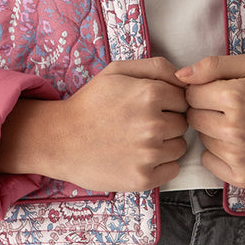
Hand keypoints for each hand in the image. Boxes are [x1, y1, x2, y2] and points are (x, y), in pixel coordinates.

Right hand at [48, 57, 189, 193]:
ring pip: (180, 147)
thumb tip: (185, 77)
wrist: (60, 140)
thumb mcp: (117, 71)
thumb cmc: (90, 104)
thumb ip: (156, 67)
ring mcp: (149, 154)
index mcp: (150, 94)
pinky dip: (161, 165)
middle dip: (167, 122)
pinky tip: (140, 158)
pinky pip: (172, 169)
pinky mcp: (144, 178)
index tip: (150, 107)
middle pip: (183, 123)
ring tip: (139, 141)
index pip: (183, 99)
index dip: (169, 102)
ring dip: (166, 144)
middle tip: (141, 124)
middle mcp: (153, 124)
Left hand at [175, 54, 244, 187]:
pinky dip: (219, 154)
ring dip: (213, 132)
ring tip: (240, 127)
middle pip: (193, 118)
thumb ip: (213, 66)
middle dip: (207, 111)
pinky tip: (240, 145)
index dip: (204, 91)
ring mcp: (238, 156)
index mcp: (234, 97)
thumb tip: (180, 76)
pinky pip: (209, 162)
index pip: (191, 94)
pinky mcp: (242, 176)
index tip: (221, 92)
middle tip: (231, 110)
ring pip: (202, 140)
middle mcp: (233, 129)